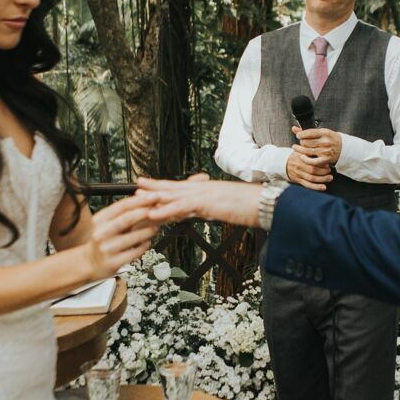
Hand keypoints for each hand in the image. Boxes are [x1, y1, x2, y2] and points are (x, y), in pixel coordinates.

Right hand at [83, 196, 156, 276]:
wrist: (89, 263)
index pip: (121, 206)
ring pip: (132, 237)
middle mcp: (101, 233)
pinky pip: (134, 253)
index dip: (140, 200)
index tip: (154, 196)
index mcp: (100, 220)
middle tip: (159, 209)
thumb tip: (144, 201)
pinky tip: (148, 242)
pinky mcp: (113, 262)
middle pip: (127, 219)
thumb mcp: (106, 224)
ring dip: (148, 230)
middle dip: (145, 212)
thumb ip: (122, 214)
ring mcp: (107, 248)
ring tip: (156, 227)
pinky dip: (144, 246)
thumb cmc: (102, 240)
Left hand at [133, 177, 262, 227]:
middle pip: (171, 188)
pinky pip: (181, 207)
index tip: (148, 185)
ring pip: (172, 196)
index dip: (162, 185)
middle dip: (152, 188)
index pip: (179, 187)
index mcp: (204, 190)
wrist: (264, 203)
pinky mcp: (205, 203)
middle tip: (135, 187)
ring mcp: (202, 194)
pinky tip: (154, 215)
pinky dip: (165, 211)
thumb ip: (211, 207)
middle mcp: (201, 189)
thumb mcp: (225, 207)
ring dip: (154, 198)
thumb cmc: (248, 206)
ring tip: (136, 199)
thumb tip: (202, 210)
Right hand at [286, 146, 331, 189]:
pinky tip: (324, 187)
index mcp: (300, 159)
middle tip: (330, 171)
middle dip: (323, 172)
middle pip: (313, 171)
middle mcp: (299, 167)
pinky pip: (308, 185)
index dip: (321, 164)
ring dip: (322, 179)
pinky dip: (316, 187)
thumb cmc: (295, 156)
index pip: (312, 162)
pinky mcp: (298, 181)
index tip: (327, 163)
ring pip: (311, 179)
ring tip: (330, 178)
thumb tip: (322, 149)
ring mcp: (298, 175)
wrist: (283, 163)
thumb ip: (309, 151)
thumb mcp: (300, 150)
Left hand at [293, 125, 342, 165]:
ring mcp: (325, 151)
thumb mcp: (321, 132)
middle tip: (300, 142)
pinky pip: (312, 161)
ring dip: (299, 150)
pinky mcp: (325, 160)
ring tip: (296, 148)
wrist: (343, 148)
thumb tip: (293, 128)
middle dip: (301, 142)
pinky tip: (302, 157)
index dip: (301, 134)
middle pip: (306, 142)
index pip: (309, 133)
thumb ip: (307, 131)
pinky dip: (305, 159)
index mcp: (324, 133)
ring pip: (307, 151)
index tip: (298, 136)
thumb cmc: (330, 139)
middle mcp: (325, 142)